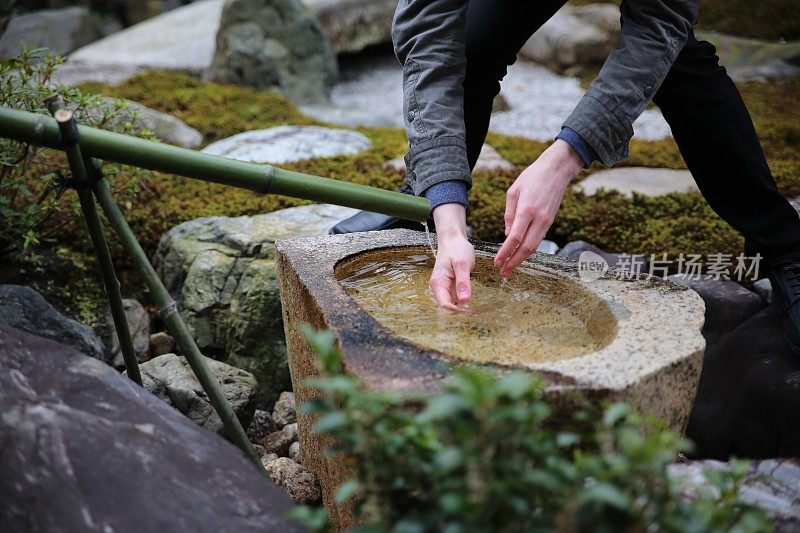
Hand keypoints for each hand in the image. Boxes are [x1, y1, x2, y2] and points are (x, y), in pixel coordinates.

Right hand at [428, 203, 473, 309]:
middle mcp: (437, 288)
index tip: (471, 314)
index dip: (457, 312)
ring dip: (460, 311)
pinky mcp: (448, 288)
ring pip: (449, 306)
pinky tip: (471, 307)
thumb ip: (463, 282)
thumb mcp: (462, 264)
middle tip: (475, 317)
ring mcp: (442, 288)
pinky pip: (453, 300)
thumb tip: (464, 301)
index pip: (445, 305)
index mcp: (438, 283)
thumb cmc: (457, 249)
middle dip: (458, 314)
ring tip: (475, 315)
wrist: (453, 240)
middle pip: (445, 308)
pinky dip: (461, 305)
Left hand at [494, 139, 582, 276]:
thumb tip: (507, 235)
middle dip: (514, 262)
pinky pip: (539, 239)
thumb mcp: (513, 192)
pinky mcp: (550, 221)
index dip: (505, 253)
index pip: (514, 238)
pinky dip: (529, 249)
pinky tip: (520, 254)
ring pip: (534, 246)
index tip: (497, 262)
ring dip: (522, 259)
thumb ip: (509, 215)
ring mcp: (547, 221)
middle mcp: (538, 218)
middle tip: (503, 273)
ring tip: (510, 267)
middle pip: (526, 248)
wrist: (557, 169)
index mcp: (526, 210)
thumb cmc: (532, 177)